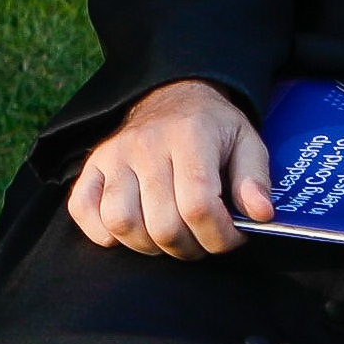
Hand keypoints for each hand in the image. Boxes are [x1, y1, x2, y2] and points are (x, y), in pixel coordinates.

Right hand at [69, 78, 274, 256]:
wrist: (171, 96)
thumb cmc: (211, 127)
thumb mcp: (246, 141)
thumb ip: (255, 178)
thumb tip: (260, 215)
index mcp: (189, 136)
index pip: (199, 205)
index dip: (219, 236)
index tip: (232, 237)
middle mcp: (145, 145)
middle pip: (162, 224)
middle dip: (190, 247)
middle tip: (202, 239)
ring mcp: (113, 155)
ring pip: (122, 223)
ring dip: (150, 245)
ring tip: (169, 236)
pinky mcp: (92, 166)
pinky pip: (83, 210)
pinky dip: (104, 232)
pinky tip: (132, 229)